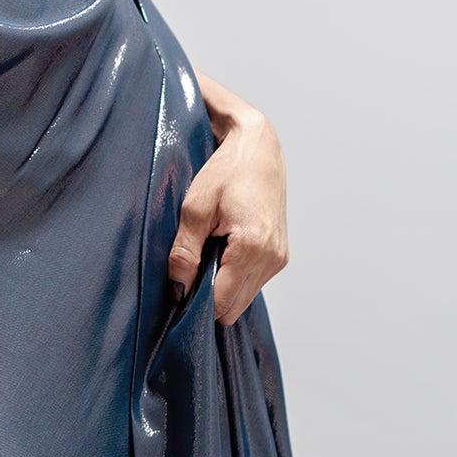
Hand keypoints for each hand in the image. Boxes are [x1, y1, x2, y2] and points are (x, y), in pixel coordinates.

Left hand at [168, 89, 287, 326]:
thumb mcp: (194, 208)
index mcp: (253, 248)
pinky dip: (233, 276)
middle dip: (208, 297)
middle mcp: (272, 258)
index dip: (195, 303)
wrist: (258, 148)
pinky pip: (252, 283)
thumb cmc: (226, 170)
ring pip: (242, 298)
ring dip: (221, 286)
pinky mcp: (280, 255)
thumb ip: (184, 252)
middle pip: (233, 308)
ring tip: (207, 253)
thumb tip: (177, 290)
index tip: (176, 290)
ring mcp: (279, 259)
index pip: (221, 303)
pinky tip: (222, 250)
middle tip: (189, 270)